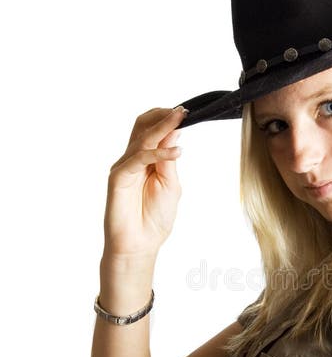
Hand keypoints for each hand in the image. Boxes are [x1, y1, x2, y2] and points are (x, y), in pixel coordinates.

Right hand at [102, 105, 186, 260]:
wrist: (139, 245)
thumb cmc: (154, 219)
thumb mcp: (170, 185)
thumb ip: (169, 159)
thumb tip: (175, 132)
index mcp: (147, 160)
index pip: (154, 131)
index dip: (168, 120)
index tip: (188, 112)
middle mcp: (133, 159)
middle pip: (143, 126)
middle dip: (162, 116)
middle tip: (182, 111)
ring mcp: (124, 166)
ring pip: (142, 138)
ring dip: (162, 127)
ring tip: (180, 118)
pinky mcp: (118, 176)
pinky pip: (139, 158)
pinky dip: (159, 153)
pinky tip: (177, 152)